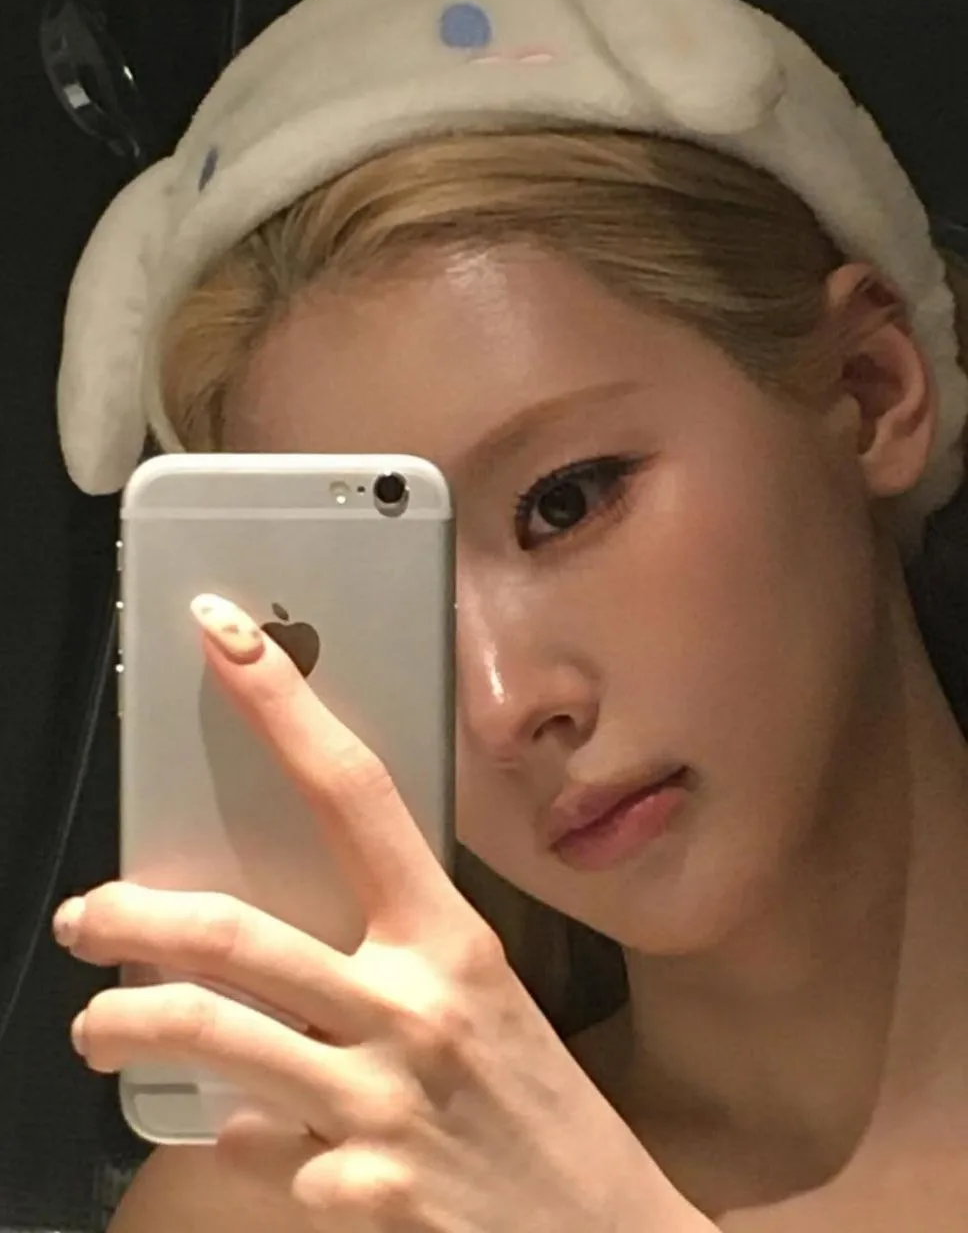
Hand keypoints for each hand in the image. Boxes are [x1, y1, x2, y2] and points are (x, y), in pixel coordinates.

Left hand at [54, 594, 710, 1232]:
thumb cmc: (541, 1108)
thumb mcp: (484, 1005)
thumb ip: (390, 970)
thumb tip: (286, 962)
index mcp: (450, 941)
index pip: (355, 790)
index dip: (284, 704)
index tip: (226, 635)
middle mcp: (412, 1008)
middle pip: (240, 933)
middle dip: (139, 915)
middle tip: (89, 911)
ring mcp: (381, 1102)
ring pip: (214, 1038)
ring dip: (131, 1026)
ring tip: (95, 1024)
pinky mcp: (359, 1192)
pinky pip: (256, 1151)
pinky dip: (242, 1139)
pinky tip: (254, 1141)